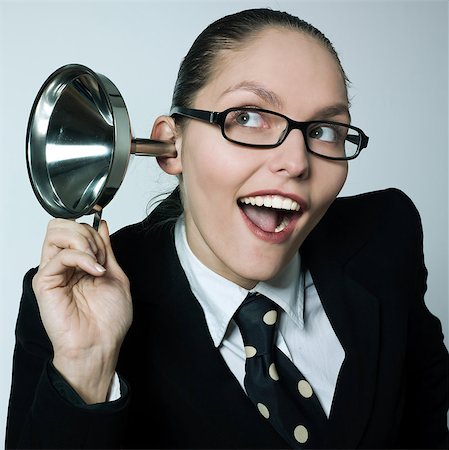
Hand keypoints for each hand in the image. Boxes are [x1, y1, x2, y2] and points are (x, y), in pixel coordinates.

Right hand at [32, 219, 131, 403]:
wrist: (100, 345)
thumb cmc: (109, 320)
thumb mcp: (116, 275)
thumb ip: (107, 250)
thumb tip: (102, 225)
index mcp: (78, 263)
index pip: (75, 228)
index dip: (91, 226)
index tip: (105, 236)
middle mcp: (63, 265)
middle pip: (61, 225)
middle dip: (86, 232)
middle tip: (100, 254)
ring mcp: (53, 272)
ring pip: (56, 233)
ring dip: (83, 241)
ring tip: (97, 261)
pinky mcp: (45, 282)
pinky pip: (60, 256)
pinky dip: (82, 257)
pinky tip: (95, 271)